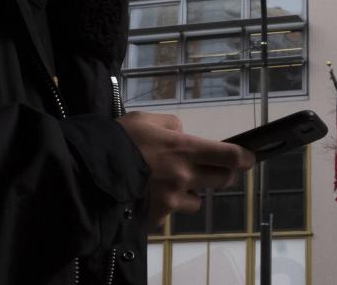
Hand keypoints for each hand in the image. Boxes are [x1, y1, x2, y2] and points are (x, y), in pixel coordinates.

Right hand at [117, 111, 254, 227]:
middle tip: (212, 170)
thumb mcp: (146, 119)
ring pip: (197, 201)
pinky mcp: (157, 218)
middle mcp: (184, 176)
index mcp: (185, 149)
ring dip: (191, 193)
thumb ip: (171, 125)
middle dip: (222, 175)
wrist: (88, 172)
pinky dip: (165, 207)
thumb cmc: (118, 140)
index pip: (229, 157)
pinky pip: (171, 214)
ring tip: (171, 185)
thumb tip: (182, 134)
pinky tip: (149, 197)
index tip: (249, 159)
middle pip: (222, 180)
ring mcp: (171, 200)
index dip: (244, 158)